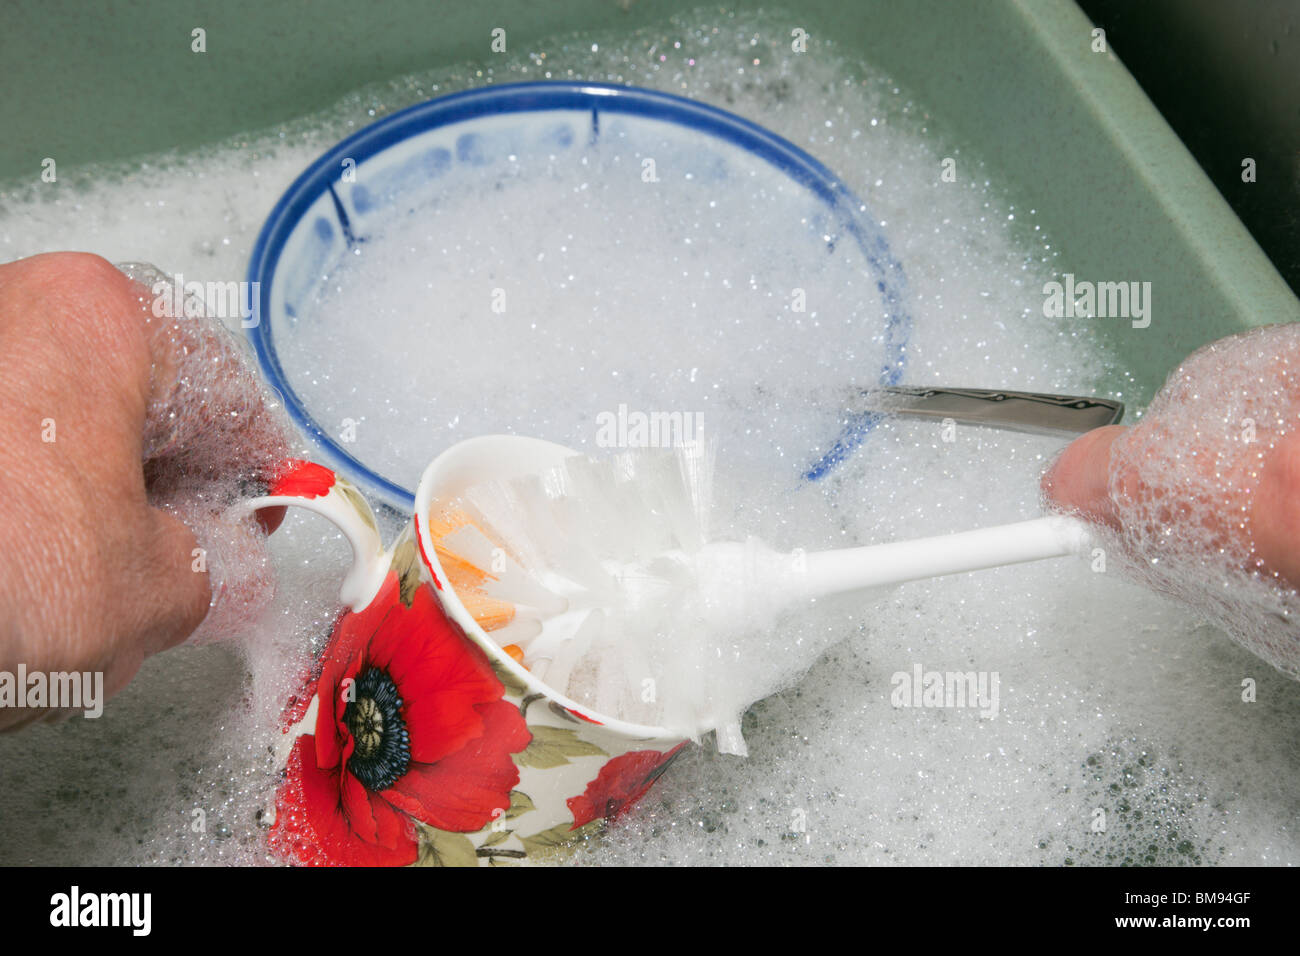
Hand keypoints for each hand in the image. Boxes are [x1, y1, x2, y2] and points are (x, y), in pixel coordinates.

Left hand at [0, 252, 290, 728]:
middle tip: (180, 545)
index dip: (256, 469)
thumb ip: (214, 564)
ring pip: (47, 413)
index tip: (261, 511)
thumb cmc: (0, 581)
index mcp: (100, 315)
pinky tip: (16, 554)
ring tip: (88, 565)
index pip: (222, 394)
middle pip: (127, 390)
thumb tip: (208, 566)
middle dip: (161, 472)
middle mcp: (6, 302)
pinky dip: (13, 488)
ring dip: (82, 482)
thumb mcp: (161, 591)